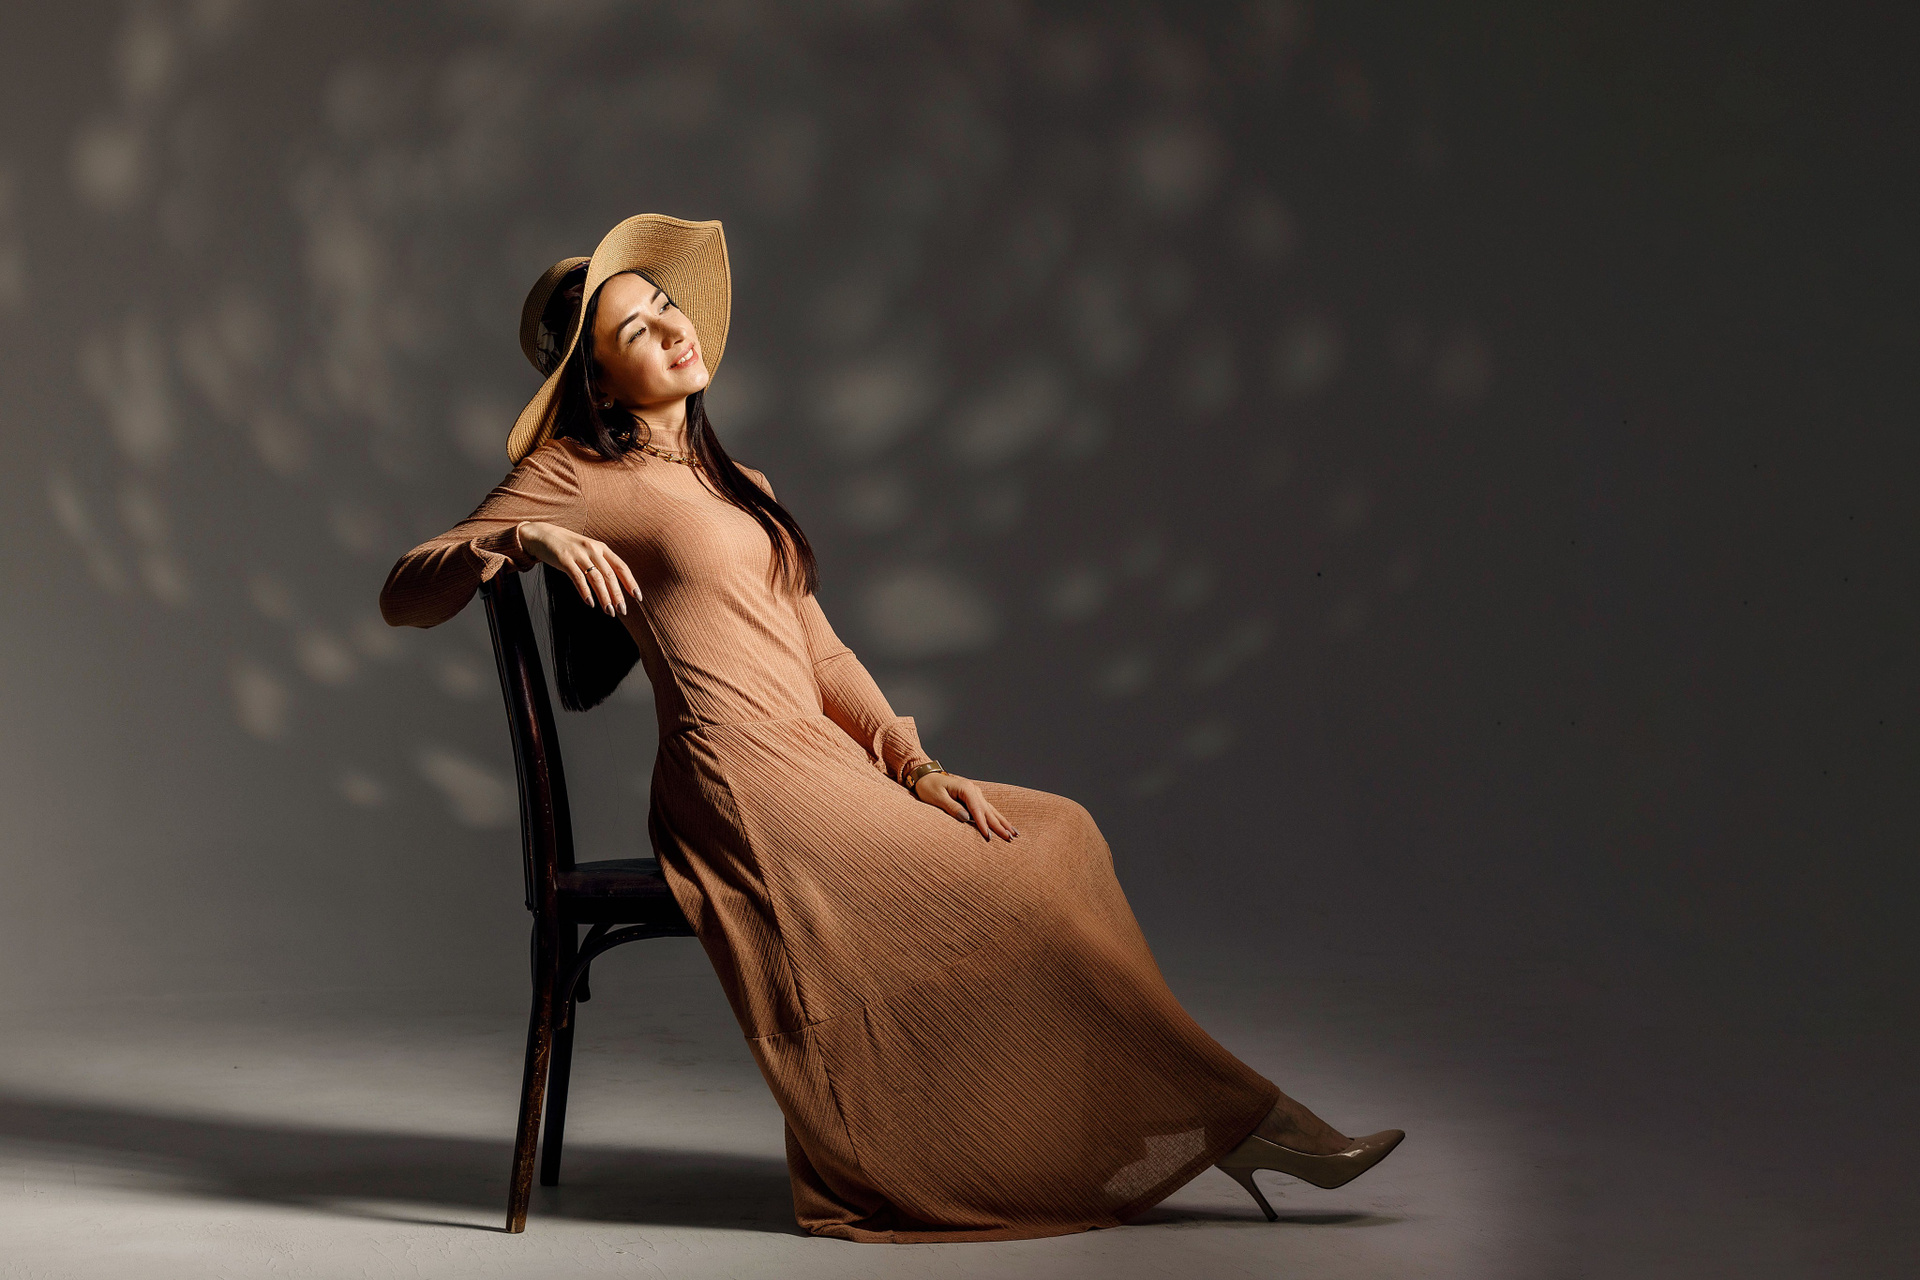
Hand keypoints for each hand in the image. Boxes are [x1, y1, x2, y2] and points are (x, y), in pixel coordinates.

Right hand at [517, 521, 639, 616]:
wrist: (543, 535)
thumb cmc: (569, 547)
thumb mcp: (589, 551)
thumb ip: (601, 564)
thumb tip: (616, 586)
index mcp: (602, 548)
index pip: (621, 567)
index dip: (630, 582)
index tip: (638, 597)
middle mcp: (593, 549)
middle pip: (610, 575)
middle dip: (617, 595)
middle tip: (622, 611)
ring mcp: (578, 554)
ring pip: (596, 578)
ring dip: (604, 597)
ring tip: (608, 611)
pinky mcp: (564, 559)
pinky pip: (578, 578)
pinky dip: (585, 592)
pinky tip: (590, 603)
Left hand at [912, 771, 1018, 842]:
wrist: (925, 776)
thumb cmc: (928, 787)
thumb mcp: (936, 798)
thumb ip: (951, 808)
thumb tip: (966, 818)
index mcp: (965, 788)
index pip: (977, 809)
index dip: (983, 824)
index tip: (989, 837)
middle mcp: (973, 789)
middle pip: (988, 811)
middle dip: (999, 825)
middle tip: (1010, 838)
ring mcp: (975, 792)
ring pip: (991, 810)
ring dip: (1003, 822)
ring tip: (1015, 833)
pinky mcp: (974, 797)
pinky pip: (987, 809)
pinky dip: (997, 817)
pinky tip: (1005, 824)